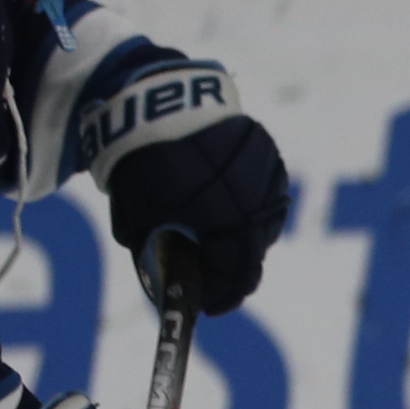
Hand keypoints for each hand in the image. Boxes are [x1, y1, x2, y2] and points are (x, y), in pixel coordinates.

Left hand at [102, 90, 290, 313]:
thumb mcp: (139, 217)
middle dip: (232, 275)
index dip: (218, 298)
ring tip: (219, 240)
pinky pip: (266, 198)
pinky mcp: (271, 160)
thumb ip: (157, 255)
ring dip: (243, 241)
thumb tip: (169, 285)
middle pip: (252, 257)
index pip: (231, 278)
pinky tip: (228, 205)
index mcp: (224, 225)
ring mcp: (268, 183)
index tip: (206, 307)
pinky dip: (249, 209)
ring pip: (263, 228)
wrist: (158, 101)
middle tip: (214, 283)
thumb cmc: (141, 161)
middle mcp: (255, 207)